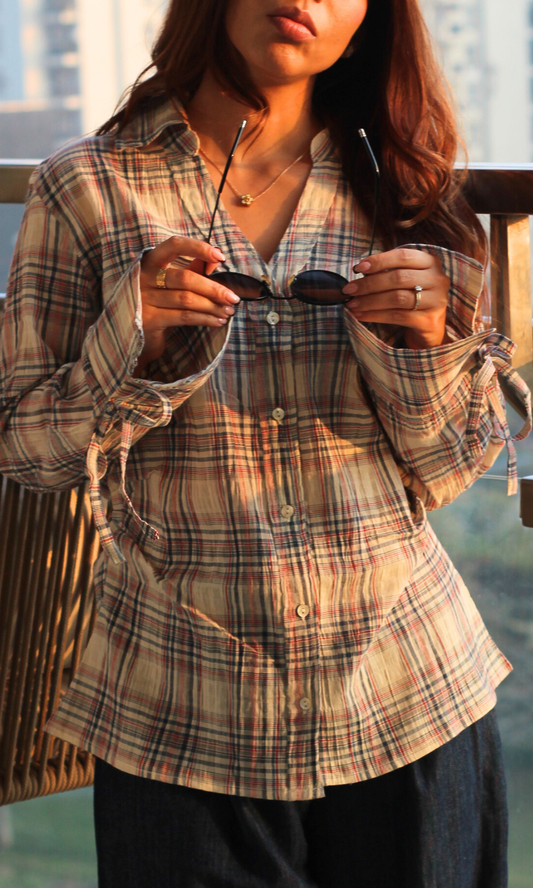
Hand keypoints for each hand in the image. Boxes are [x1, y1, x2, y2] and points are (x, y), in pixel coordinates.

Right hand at [136, 237, 239, 371]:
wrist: (136, 333)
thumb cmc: (160, 302)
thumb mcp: (174, 282)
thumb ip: (193, 267)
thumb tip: (216, 258)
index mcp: (150, 261)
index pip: (174, 245)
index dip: (198, 248)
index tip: (220, 257)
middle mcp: (144, 277)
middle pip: (186, 278)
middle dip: (214, 289)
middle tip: (233, 298)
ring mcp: (144, 299)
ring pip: (187, 299)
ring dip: (212, 306)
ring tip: (228, 311)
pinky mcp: (149, 320)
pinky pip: (184, 317)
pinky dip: (205, 319)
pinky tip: (217, 321)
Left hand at [342, 248, 449, 348]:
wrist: (430, 325)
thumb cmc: (413, 296)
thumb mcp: (404, 279)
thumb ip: (387, 271)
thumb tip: (360, 271)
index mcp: (430, 262)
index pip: (402, 256)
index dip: (379, 261)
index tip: (358, 268)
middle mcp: (437, 279)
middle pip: (398, 278)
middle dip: (369, 284)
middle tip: (349, 289)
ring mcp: (436, 300)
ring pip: (397, 298)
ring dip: (370, 301)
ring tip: (352, 304)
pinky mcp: (429, 320)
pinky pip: (397, 316)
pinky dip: (376, 315)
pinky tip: (361, 315)